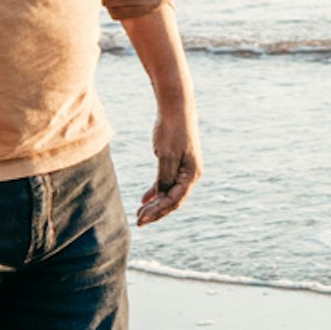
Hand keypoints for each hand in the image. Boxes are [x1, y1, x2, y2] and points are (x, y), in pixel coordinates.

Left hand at [136, 101, 202, 223]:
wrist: (176, 108)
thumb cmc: (172, 130)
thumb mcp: (166, 155)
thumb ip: (164, 178)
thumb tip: (160, 196)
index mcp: (191, 174)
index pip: (175, 200)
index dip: (158, 211)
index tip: (142, 219)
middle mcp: (190, 174)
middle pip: (172, 200)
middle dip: (156, 211)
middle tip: (138, 221)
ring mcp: (184, 169)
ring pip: (169, 192)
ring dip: (155, 203)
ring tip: (139, 213)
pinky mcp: (177, 162)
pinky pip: (166, 182)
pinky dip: (156, 191)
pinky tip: (145, 199)